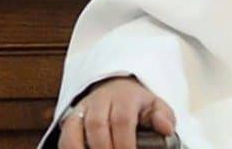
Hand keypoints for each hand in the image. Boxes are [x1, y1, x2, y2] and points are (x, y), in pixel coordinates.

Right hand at [58, 77, 176, 148]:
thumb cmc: (138, 105)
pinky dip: (69, 148)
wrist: (117, 88)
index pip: (122, 120)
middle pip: (97, 125)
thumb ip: (163, 117)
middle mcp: (100, 100)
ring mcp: (83, 109)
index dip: (125, 144)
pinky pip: (65, 135)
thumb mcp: (156, 106)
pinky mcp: (71, 119)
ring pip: (75, 129)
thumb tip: (166, 128)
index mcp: (125, 97)